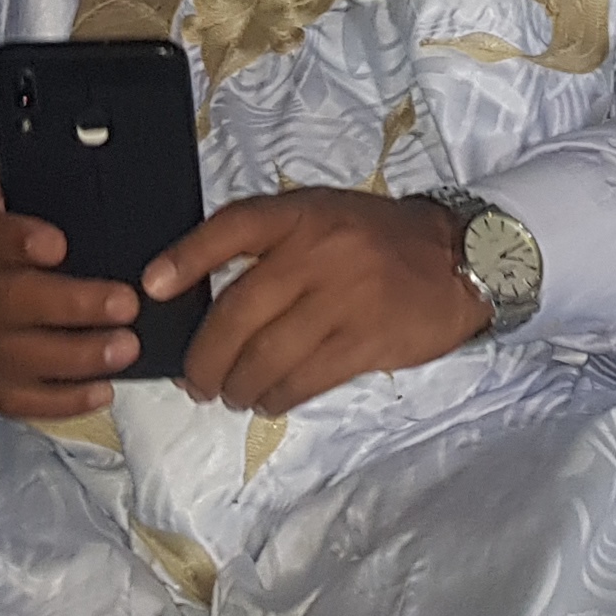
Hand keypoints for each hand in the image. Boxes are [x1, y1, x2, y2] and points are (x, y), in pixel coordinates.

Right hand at [0, 154, 140, 418]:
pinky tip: (101, 390)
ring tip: (126, 347)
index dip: (14, 240)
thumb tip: (84, 154)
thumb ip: (19, 171)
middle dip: (68, 306)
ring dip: (74, 358)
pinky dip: (56, 403)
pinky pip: (11, 397)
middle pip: (5, 302)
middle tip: (125, 302)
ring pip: (13, 357)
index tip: (57, 243)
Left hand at [152, 191, 490, 416]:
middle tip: (196, 380)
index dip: (188, 257)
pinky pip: (304, 380)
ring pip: (267, 356)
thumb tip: (201, 294)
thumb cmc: (379, 241)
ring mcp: (344, 299)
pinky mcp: (366, 341)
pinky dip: (276, 397)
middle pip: (239, 313)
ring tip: (231, 394)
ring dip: (238, 386)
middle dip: (206, 358)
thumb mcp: (326, 218)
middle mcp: (320, 253)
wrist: (462, 259)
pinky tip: (268, 401)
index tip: (152, 288)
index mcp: (304, 214)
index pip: (234, 227)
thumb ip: (274, 244)